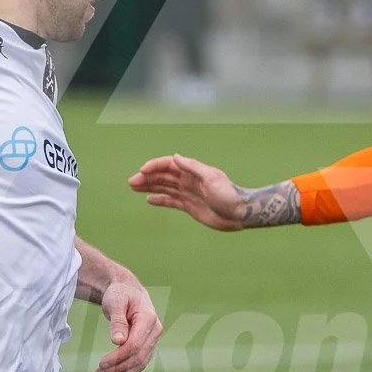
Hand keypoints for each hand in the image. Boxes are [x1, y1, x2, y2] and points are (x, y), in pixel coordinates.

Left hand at [94, 279, 162, 371]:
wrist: (127, 290)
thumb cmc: (120, 294)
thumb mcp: (115, 302)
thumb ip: (118, 321)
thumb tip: (118, 342)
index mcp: (149, 319)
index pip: (135, 344)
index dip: (118, 357)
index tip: (101, 364)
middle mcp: (155, 331)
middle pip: (138, 357)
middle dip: (118, 368)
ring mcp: (153, 339)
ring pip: (140, 363)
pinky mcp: (147, 345)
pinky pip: (139, 362)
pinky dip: (126, 371)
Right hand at [129, 155, 245, 230]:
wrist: (239, 214)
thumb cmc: (228, 194)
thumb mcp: (211, 178)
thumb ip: (192, 167)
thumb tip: (175, 157)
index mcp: (193, 171)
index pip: (169, 165)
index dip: (155, 167)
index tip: (142, 171)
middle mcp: (188, 181)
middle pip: (163, 177)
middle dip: (147, 178)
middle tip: (131, 182)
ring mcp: (188, 193)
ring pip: (164, 188)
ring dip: (150, 187)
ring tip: (134, 187)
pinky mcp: (189, 206)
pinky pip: (170, 201)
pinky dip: (160, 199)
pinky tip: (149, 199)